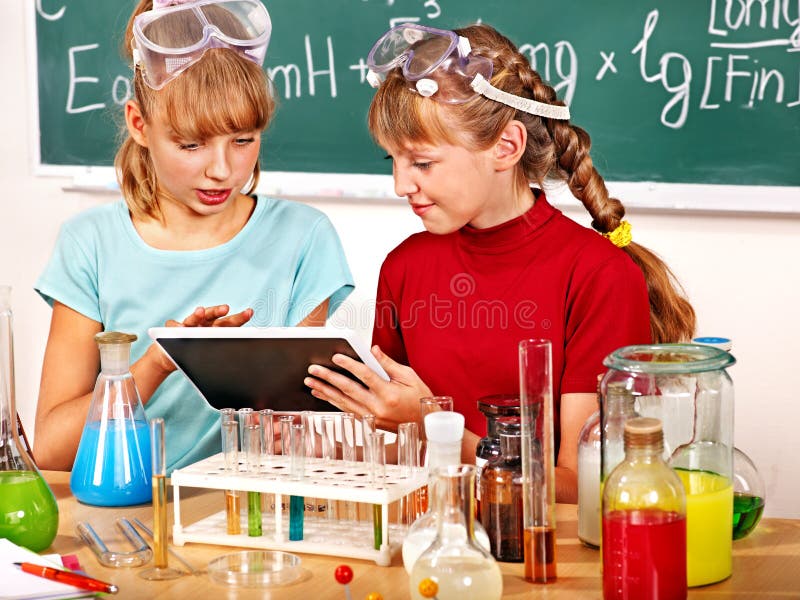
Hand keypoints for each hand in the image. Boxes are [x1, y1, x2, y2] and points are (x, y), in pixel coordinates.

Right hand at [147, 304, 253, 372]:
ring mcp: (188, 325)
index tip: (250, 312)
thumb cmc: (197, 352)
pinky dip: (175, 326)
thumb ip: (225, 349)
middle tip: (225, 308)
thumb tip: (245, 357)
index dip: (240, 317)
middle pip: (212, 315)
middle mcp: (203, 323)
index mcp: (215, 328)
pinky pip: (173, 325)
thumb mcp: (212, 352)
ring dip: (197, 315)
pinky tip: (178, 327)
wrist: (171, 357)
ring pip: (194, 318)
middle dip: (218, 310)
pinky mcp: (172, 329)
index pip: (229, 321)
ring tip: (200, 311)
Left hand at [304, 345, 431, 431]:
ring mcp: (372, 417)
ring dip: (326, 391)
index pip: (365, 376)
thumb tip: (372, 351)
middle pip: (349, 389)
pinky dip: (334, 402)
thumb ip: (388, 364)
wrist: (425, 426)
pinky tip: (323, 395)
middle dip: (329, 378)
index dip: (349, 365)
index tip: (335, 356)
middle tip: (314, 369)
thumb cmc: (420, 399)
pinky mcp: (369, 422)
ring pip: (344, 402)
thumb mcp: (409, 377)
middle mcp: (378, 407)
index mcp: (389, 394)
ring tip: (311, 382)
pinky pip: (347, 410)